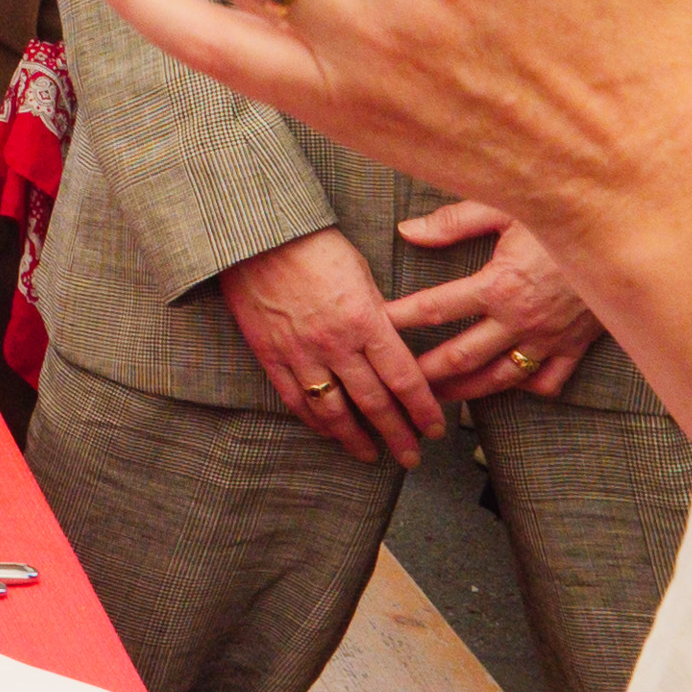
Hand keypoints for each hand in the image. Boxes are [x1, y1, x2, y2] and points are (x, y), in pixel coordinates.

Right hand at [223, 228, 444, 465]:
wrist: (256, 234)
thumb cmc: (314, 244)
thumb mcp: (361, 273)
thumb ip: (376, 313)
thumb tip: (391, 343)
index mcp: (365, 320)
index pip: (403, 378)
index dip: (422, 409)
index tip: (435, 429)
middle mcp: (336, 344)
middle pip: (373, 403)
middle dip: (397, 434)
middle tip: (411, 457)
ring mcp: (300, 353)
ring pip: (333, 411)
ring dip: (355, 439)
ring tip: (371, 455)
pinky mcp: (270, 355)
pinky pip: (296, 399)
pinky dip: (315, 422)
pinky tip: (329, 433)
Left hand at [391, 202, 600, 398]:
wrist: (626, 237)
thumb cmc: (562, 216)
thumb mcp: (505, 208)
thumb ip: (453, 222)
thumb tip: (407, 230)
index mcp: (498, 285)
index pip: (435, 307)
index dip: (400, 319)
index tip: (375, 325)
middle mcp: (519, 320)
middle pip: (461, 356)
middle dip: (426, 373)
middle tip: (399, 383)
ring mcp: (547, 339)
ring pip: (498, 378)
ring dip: (465, 391)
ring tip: (439, 399)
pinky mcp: (573, 347)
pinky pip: (546, 380)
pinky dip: (525, 387)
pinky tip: (507, 385)